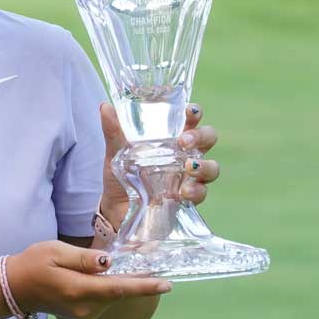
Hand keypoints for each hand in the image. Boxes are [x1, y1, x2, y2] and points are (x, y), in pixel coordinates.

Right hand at [7, 240, 169, 318]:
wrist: (15, 288)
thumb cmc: (34, 263)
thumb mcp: (56, 252)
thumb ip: (84, 259)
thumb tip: (109, 263)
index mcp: (78, 290)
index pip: (118, 288)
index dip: (145, 286)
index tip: (167, 284)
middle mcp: (85, 307)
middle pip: (120, 293)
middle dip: (141, 281)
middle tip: (159, 266)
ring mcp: (85, 314)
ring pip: (114, 296)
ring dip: (126, 284)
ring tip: (138, 267)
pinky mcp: (84, 315)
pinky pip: (106, 299)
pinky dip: (114, 288)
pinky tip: (114, 276)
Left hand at [96, 101, 222, 221]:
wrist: (115, 211)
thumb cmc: (120, 175)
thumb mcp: (115, 153)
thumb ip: (113, 131)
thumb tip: (106, 107)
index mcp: (172, 137)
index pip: (191, 118)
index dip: (195, 112)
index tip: (189, 111)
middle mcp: (185, 154)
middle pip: (209, 138)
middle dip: (202, 136)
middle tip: (184, 141)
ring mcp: (189, 177)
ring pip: (212, 167)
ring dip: (204, 166)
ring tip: (188, 167)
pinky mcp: (188, 198)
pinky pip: (202, 193)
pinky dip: (196, 191)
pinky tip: (182, 193)